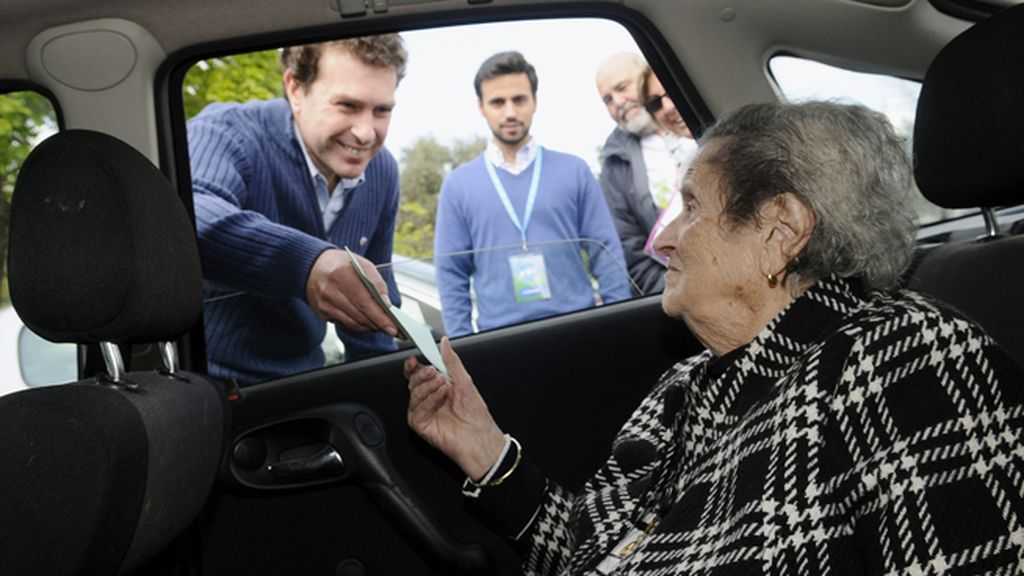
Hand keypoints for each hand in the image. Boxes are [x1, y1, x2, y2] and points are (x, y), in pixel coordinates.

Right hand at [306, 248, 397, 336]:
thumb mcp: (362, 264)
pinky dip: (359, 325)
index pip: (364, 301)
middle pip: (359, 314)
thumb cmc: (342, 265)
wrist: (314, 267)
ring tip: (383, 327)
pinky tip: (369, 324)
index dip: (379, 316)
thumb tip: (386, 305)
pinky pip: (345, 324)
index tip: (393, 327)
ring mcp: (324, 304)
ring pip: (353, 323)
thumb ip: (376, 283)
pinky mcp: (322, 313)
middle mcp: (329, 290)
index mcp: (340, 274)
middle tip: (392, 329)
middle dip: (378, 324)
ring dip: (370, 327)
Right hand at [405, 338, 506, 479]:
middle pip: (413, 380)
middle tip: (435, 372)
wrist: (480, 437)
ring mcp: (423, 411)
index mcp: (438, 386)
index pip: (419, 372)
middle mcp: (429, 398)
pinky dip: (429, 399)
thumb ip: (452, 361)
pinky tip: (441, 396)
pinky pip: (417, 408)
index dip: (415, 364)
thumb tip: (445, 343)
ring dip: (428, 386)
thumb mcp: (465, 381)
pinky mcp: (420, 424)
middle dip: (423, 373)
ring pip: (414, 392)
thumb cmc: (476, 415)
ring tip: (443, 384)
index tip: (416, 358)